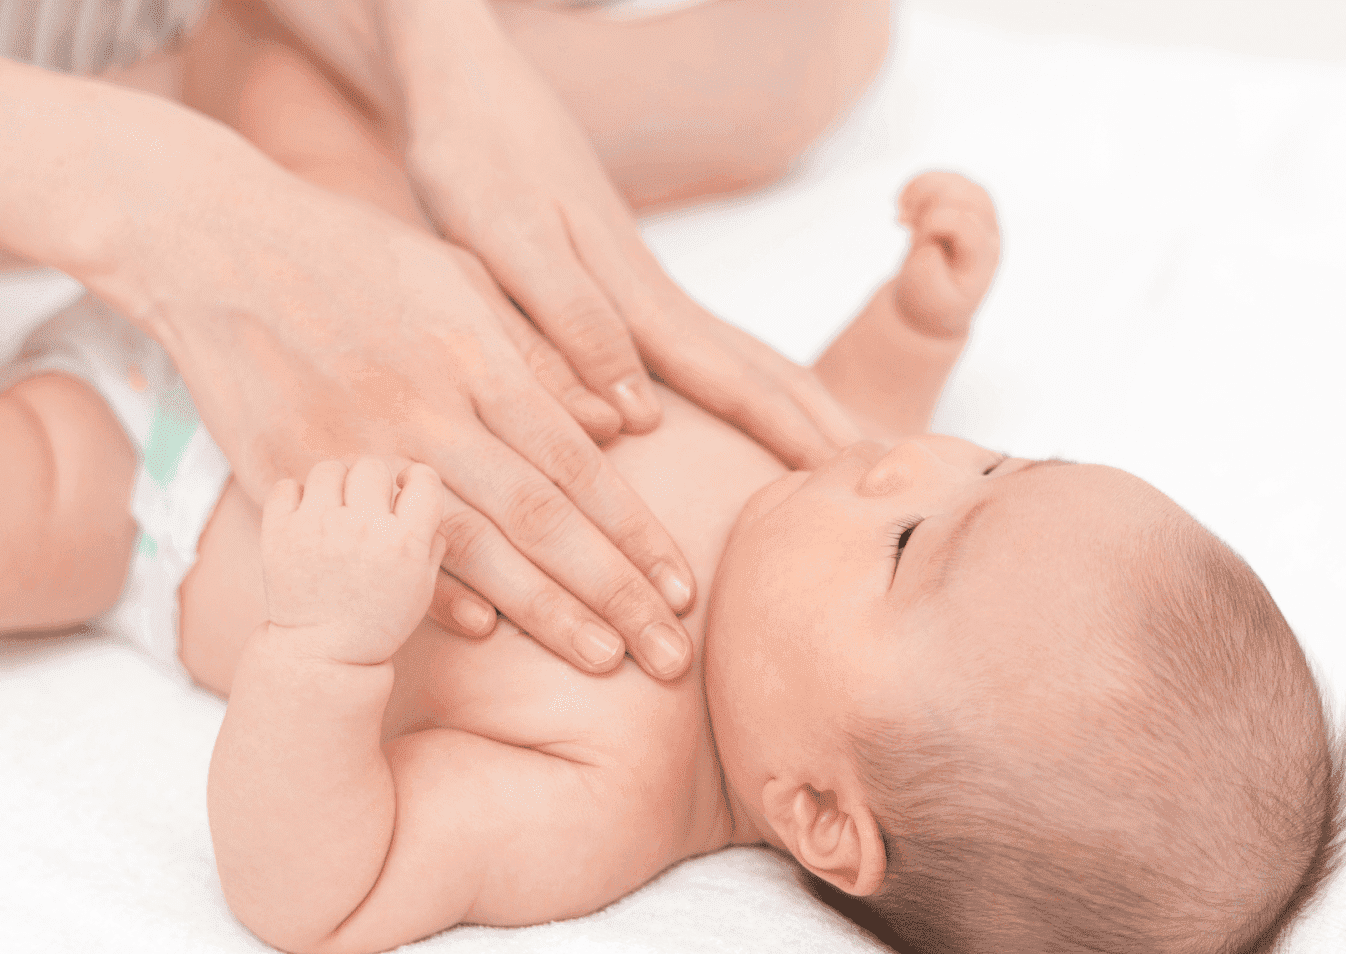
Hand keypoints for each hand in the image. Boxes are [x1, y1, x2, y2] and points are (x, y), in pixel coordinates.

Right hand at [109, 152, 696, 679]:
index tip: (685, 590)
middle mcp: (429, 408)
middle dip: (616, 592)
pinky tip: (486, 634)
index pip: (581, 465)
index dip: (638, 534)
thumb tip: (621, 423)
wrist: (213, 245)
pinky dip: (429, 590)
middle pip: (543, 518)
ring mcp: (359, 445)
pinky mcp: (294, 472)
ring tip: (607, 661)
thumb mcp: (462, 280)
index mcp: (477, 358)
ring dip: (544, 610)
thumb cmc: (357, 258)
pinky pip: (372, 543)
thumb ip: (541, 354)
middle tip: (674, 657)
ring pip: (471, 545)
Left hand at [260, 458, 443, 664]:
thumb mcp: (422, 586)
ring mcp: (317, 528)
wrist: (323, 654)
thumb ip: (431, 539)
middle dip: (373, 483)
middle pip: (372, 467)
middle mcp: (362, 529)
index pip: (422, 479)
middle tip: (366, 506)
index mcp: (404, 542)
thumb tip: (422, 496)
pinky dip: (296, 496)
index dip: (417, 479)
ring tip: (334, 510)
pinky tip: (306, 517)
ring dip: (335, 485)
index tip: (405, 489)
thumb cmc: (379, 619)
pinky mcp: (279, 533)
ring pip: (328, 470)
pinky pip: (287, 486)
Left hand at [385, 0, 862, 466]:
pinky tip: (740, 391)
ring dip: (786, 399)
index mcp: (631, 298)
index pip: (731, 378)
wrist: (466, 82)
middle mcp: (649, 294)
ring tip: (833, 443)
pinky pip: (695, 342)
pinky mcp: (618, 275)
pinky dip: (738, 373)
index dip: (785, 433)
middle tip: (878, 474)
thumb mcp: (505, 245)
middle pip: (751, 367)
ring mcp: (639, 282)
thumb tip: (640, 417)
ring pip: (731, 352)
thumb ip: (569, 325)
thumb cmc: (473, 160)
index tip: (845, 479)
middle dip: (813, 422)